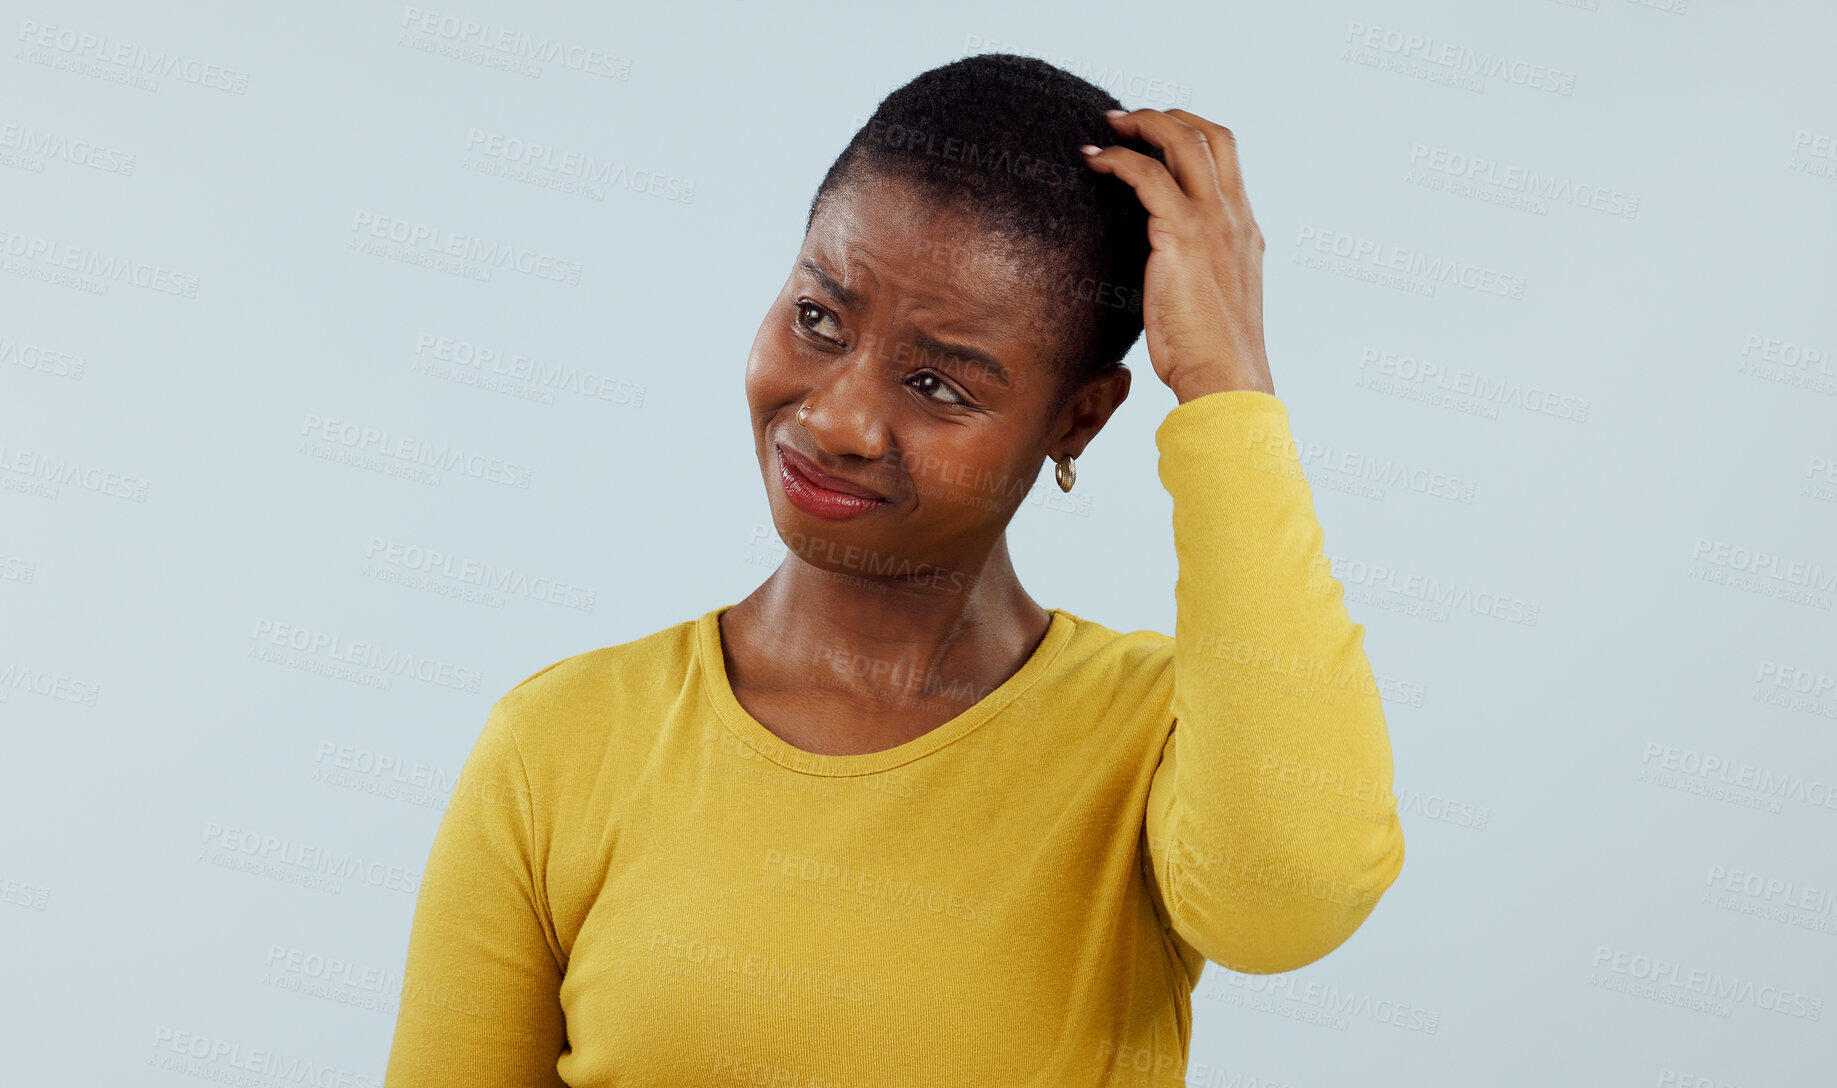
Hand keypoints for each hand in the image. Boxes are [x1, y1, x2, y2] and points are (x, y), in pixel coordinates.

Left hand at [1081, 108, 1273, 401]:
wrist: (1225, 379)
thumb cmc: (1212, 356)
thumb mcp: (1212, 302)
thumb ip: (1198, 273)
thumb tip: (1166, 274)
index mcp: (1245, 231)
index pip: (1226, 160)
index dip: (1191, 136)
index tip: (1156, 138)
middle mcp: (1234, 217)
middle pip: (1211, 136)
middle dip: (1168, 117)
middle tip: (1128, 120)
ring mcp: (1213, 222)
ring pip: (1183, 141)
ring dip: (1142, 124)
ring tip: (1108, 127)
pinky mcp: (1182, 234)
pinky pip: (1147, 175)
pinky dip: (1118, 159)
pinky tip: (1093, 161)